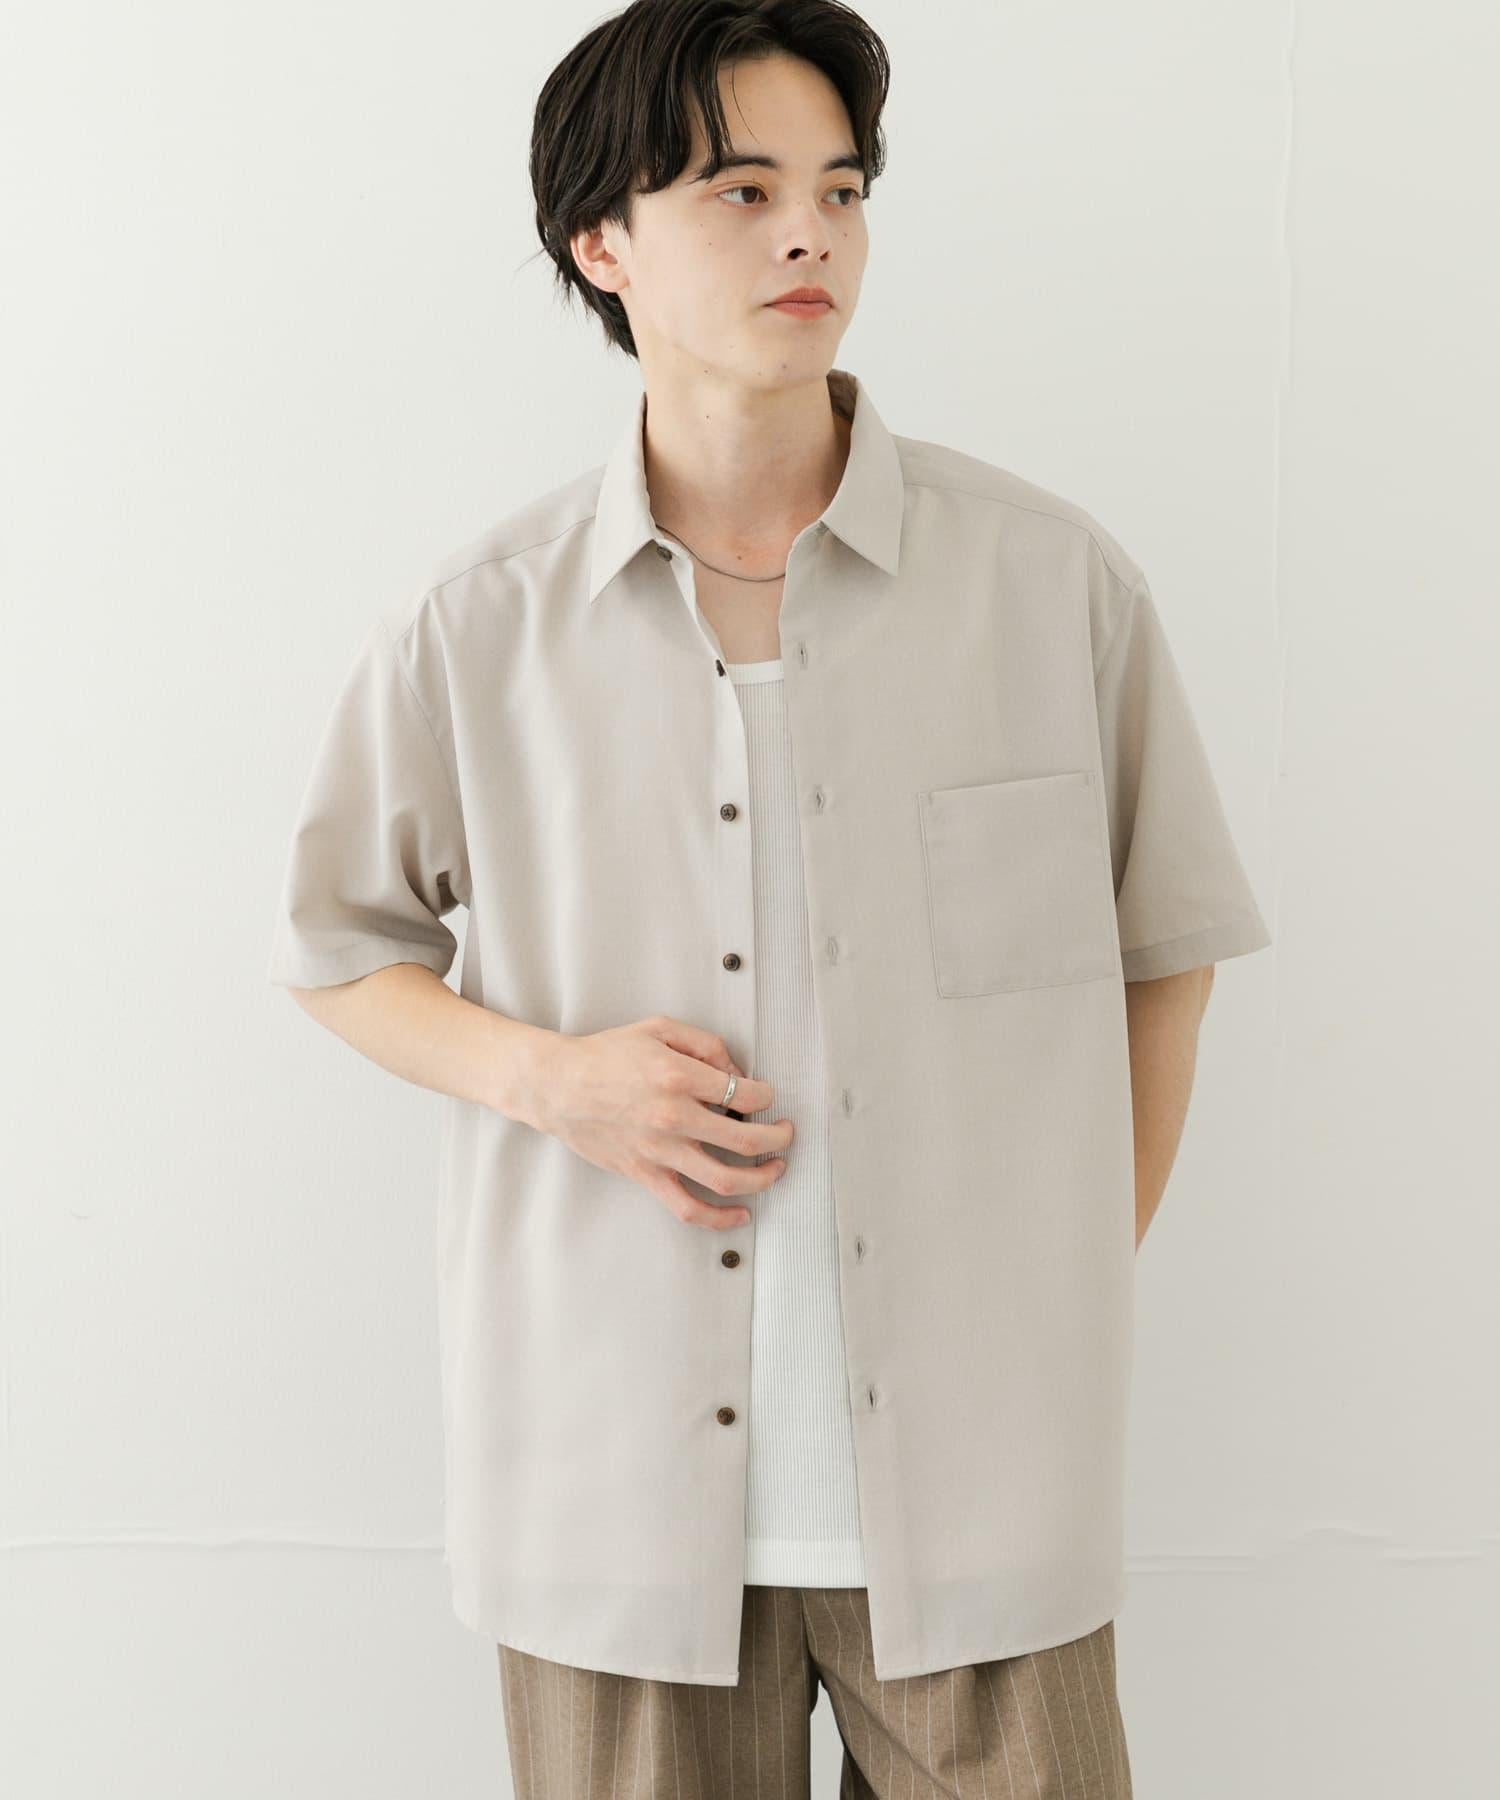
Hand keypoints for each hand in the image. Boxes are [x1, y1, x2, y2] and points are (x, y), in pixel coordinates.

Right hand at [532, 1015, 794, 1229]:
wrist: (556, 1085)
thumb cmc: (605, 1055)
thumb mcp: (659, 1029)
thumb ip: (705, 1045)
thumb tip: (736, 1073)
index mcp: (679, 1077)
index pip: (746, 1094)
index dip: (767, 1096)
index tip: (767, 1096)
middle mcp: (674, 1117)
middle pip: (746, 1140)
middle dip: (778, 1138)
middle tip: (786, 1134)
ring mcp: (660, 1151)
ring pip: (725, 1179)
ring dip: (762, 1178)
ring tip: (776, 1169)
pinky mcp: (645, 1174)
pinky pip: (687, 1207)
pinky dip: (719, 1218)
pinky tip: (741, 1215)